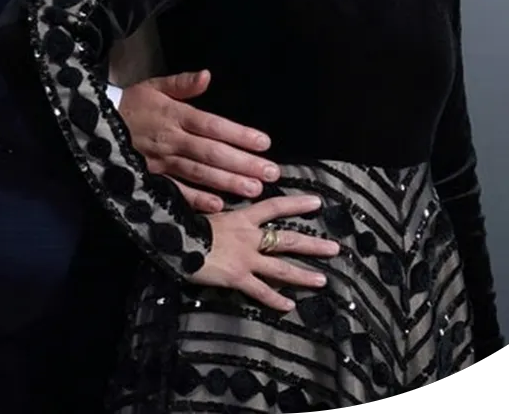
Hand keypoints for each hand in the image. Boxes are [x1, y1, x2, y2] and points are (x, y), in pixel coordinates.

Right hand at [118, 70, 277, 212]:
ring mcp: (162, 161)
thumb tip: (207, 75)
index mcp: (175, 115)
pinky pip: (176, 190)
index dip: (238, 134)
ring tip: (254, 189)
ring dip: (227, 182)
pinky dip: (196, 199)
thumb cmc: (132, 104)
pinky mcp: (152, 177)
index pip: (212, 125)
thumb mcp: (154, 86)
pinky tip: (218, 205)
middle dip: (243, 164)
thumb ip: (182, 84)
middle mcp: (171, 139)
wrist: (96, 123)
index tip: (264, 143)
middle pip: (212, 153)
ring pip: (199, 173)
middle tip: (270, 173)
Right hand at [190, 194, 339, 311]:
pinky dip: (276, 300)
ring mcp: (246, 259)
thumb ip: (218, 208)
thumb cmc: (183, 223)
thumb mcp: (204, 210)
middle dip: (313, 244)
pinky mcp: (238, 278)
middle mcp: (249, 237)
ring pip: (281, 268)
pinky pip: (261, 291)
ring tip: (323, 280)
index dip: (297, 203)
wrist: (174, 242)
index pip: (275, 206)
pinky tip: (289, 306)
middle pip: (287, 239)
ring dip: (304, 275)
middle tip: (334, 248)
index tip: (317, 202)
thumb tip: (218, 202)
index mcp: (242, 217)